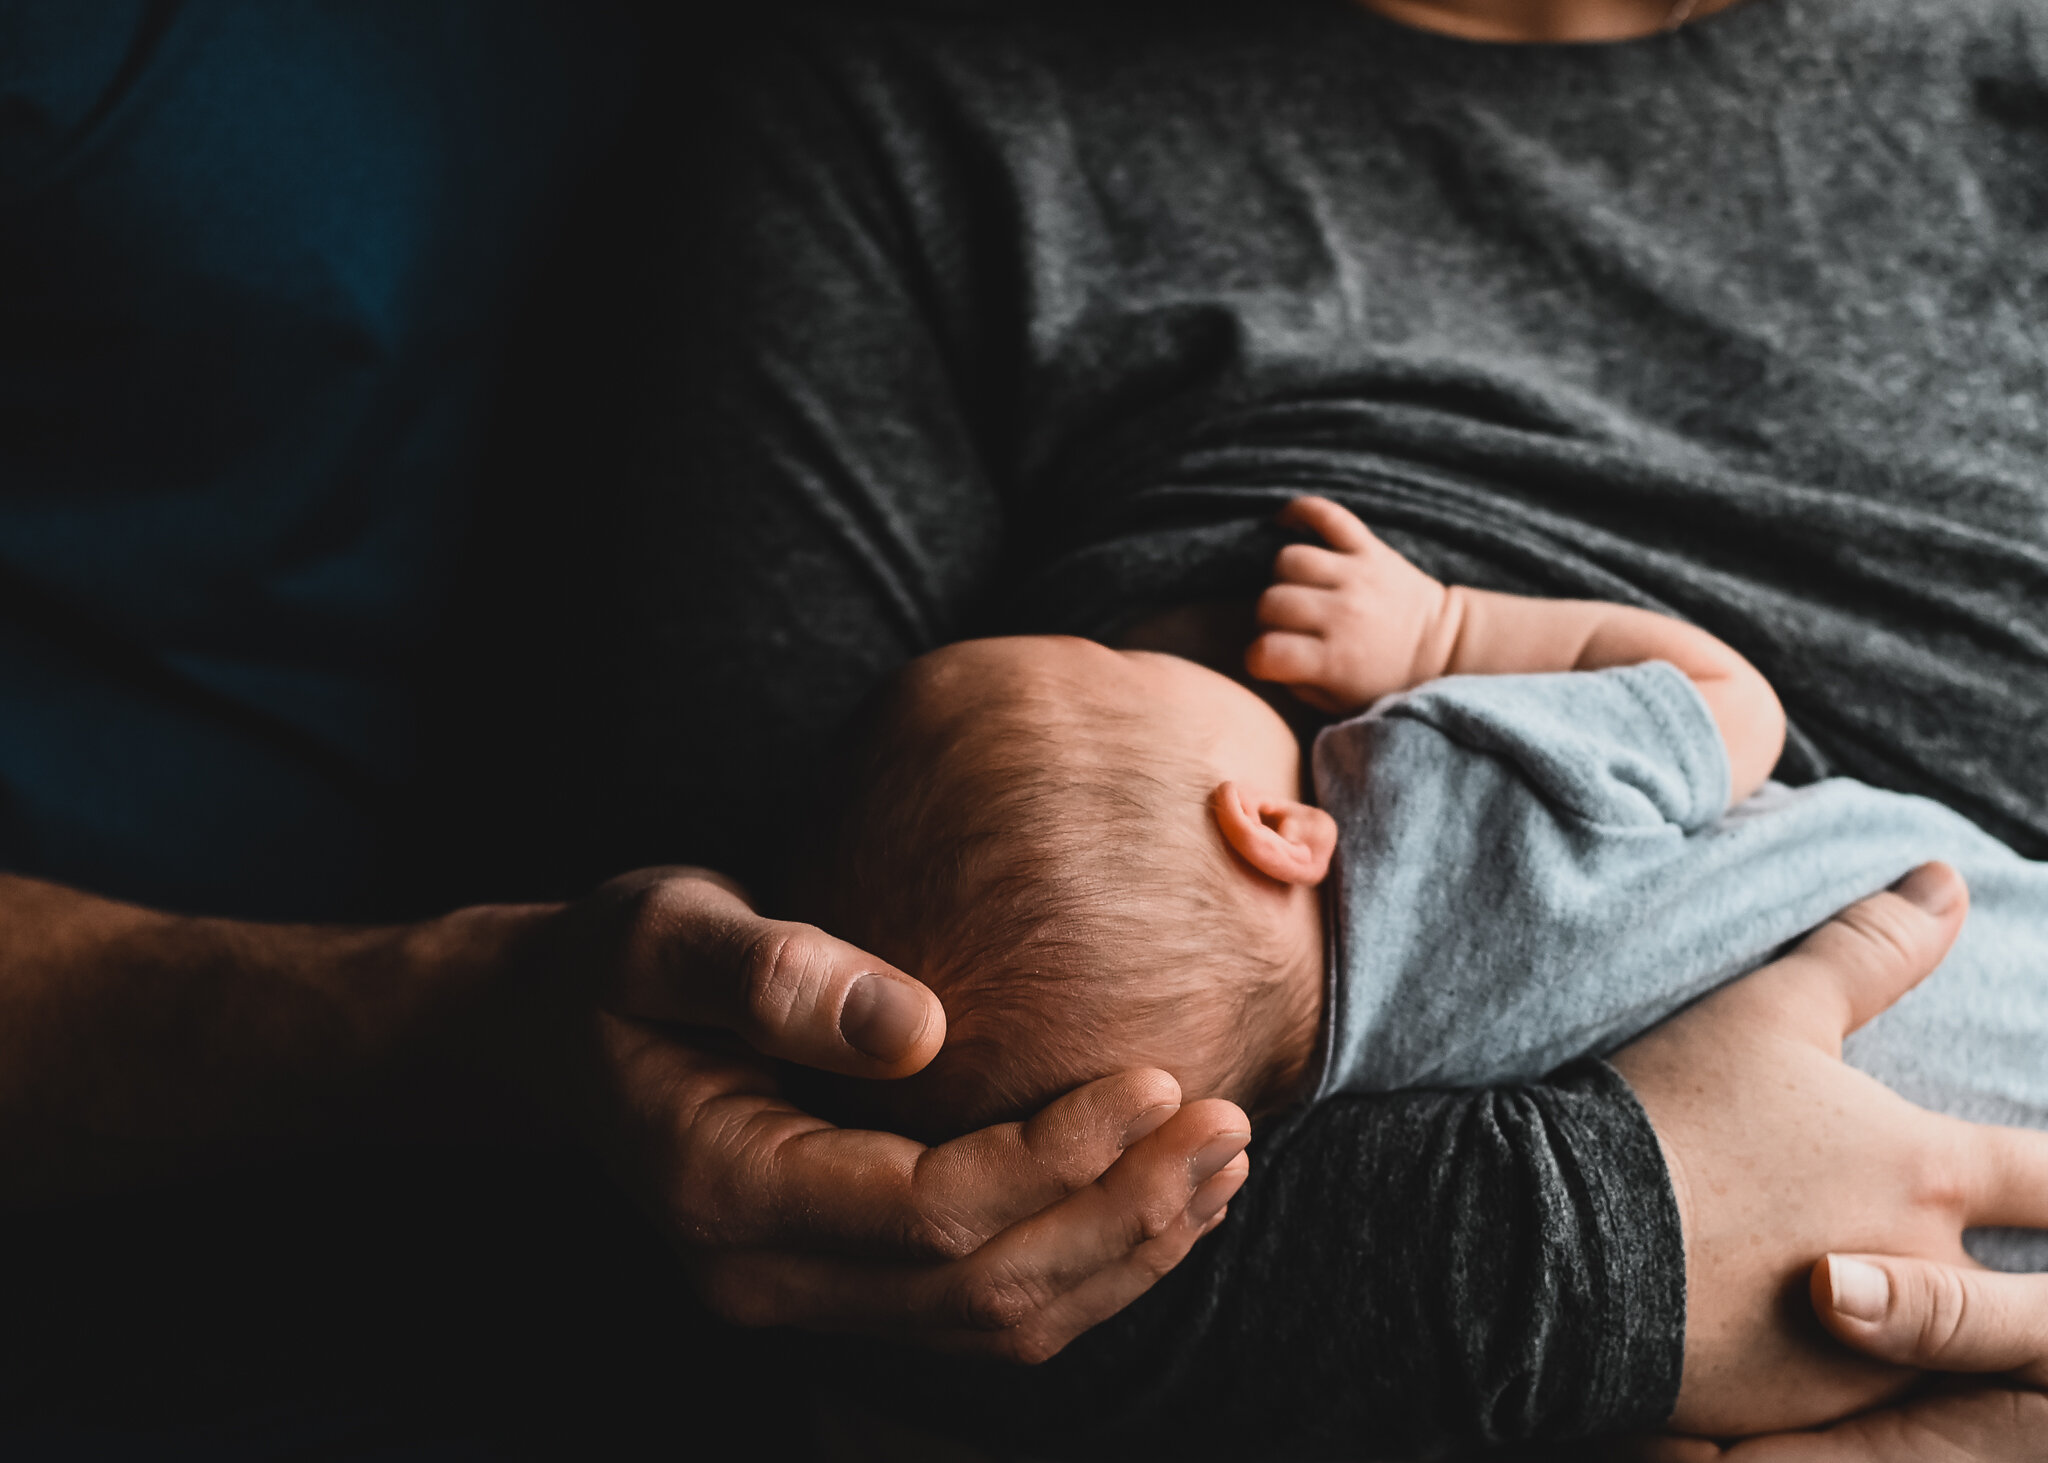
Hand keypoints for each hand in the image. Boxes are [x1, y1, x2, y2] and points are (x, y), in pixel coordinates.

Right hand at [558, 870, 1252, 1361]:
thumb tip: (920, 1026)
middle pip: (983, 1290)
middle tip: (1230, 1128)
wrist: (555, 1031)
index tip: (1159, 1078)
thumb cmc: (617, 967)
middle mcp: (765, 1275)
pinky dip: (1084, 1264)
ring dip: (1124, 1253)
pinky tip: (1154, 1201)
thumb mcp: (665, 934)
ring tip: (1222, 1167)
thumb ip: (775, 976)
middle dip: (1123, 1217)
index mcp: (725, 1189)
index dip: (1057, 1157)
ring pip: (996, 1323)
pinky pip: (982, 1310)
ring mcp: (804, 1295)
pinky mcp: (844, 1282)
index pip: (930, 1213)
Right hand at [1245, 495, 1453, 713]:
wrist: (1443, 646)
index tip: (1270, 658)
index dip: (1258, 657)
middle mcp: (1344, 614)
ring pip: (1290, 560)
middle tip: (1286, 627)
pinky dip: (1301, 511)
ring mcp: (1357, 576)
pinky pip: (1327, 515)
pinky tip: (1286, 521)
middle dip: (1268, 618)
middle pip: (1271, 602)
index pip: (1266, 651)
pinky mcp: (1369, 548)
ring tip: (1299, 590)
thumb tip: (1261, 653)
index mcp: (1334, 660)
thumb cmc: (1384, 680)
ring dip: (1285, 578)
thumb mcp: (1338, 703)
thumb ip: (1295, 682)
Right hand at [1610, 863, 2047, 1436]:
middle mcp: (1923, 1271)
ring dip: (1923, 1321)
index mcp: (1924, 1171)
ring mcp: (1870, 1354)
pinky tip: (1787, 1339)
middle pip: (2023, 1293)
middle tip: (1969, 1254)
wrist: (1560, 1241)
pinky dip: (1838, 1368)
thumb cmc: (1671, 1113)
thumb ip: (1869, 948)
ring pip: (1936, 1346)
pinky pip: (1852, 1395)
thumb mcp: (1767, 1012)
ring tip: (1870, 1296)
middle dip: (2023, 1281)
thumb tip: (1945, 879)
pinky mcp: (1806, 1412)